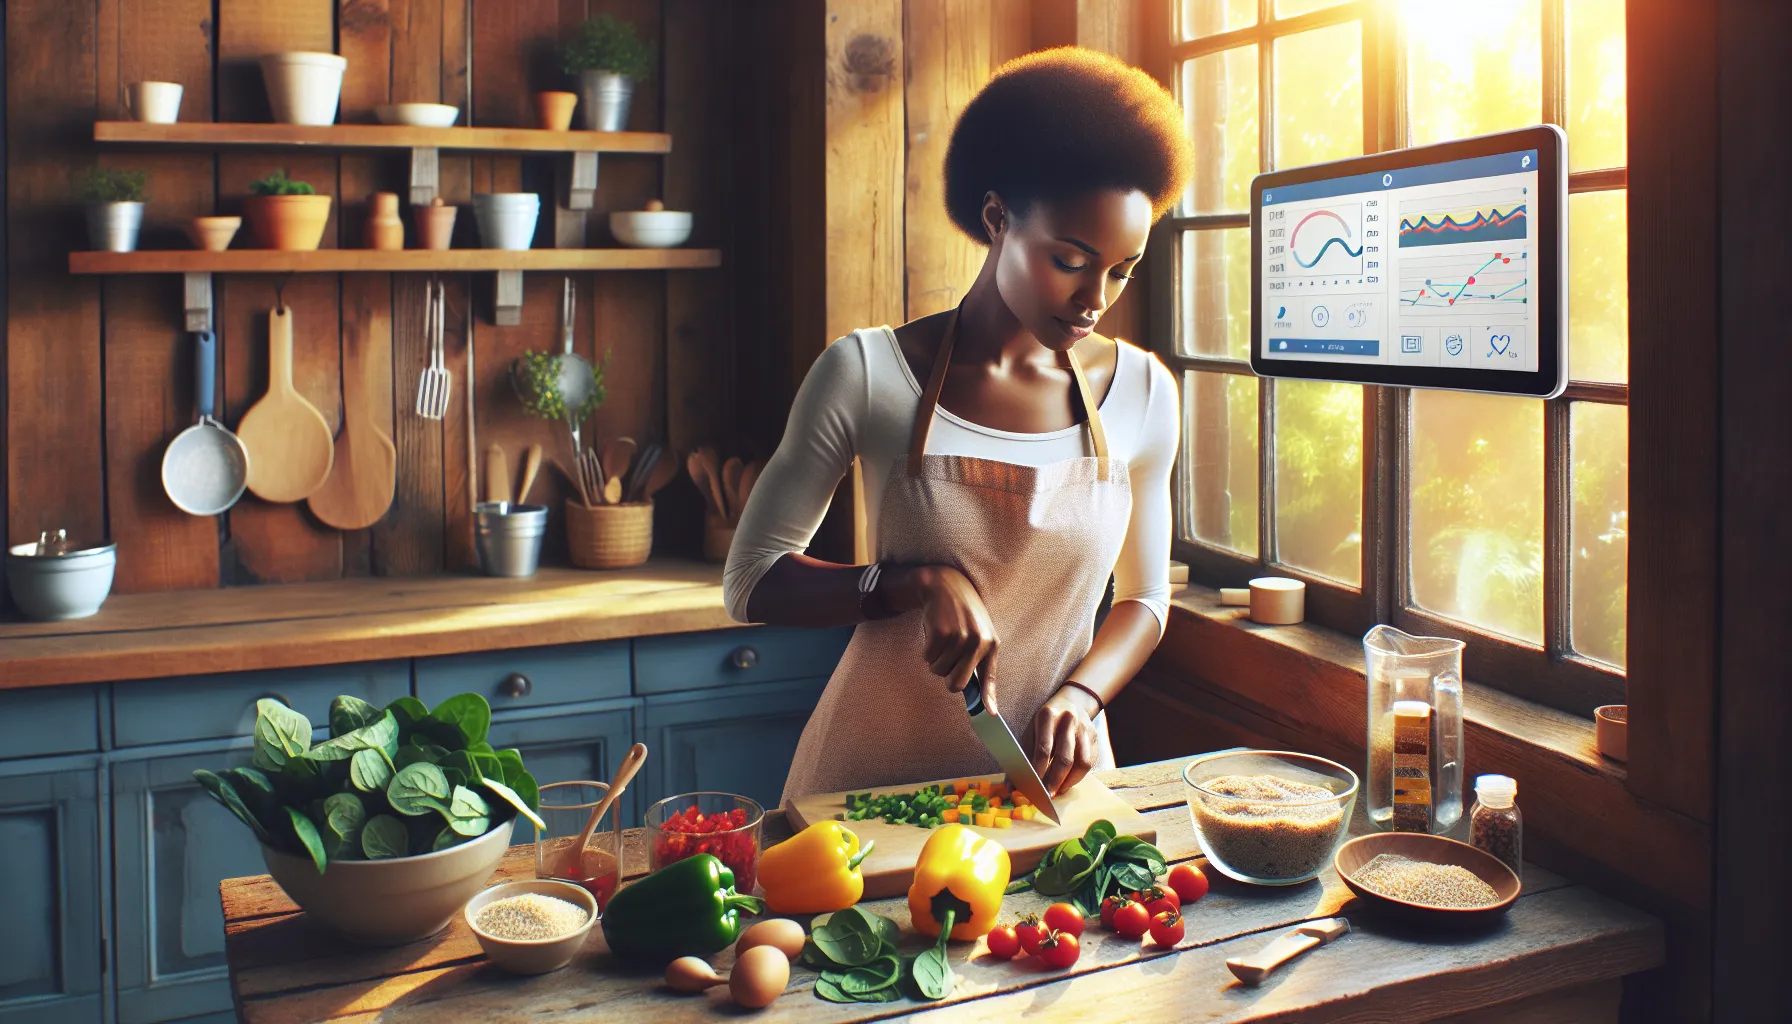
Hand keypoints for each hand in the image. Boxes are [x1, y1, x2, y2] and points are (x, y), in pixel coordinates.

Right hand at [887, 565, 999, 700]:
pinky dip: (927, 650)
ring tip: (943, 640)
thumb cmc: (965, 617)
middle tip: (947, 662)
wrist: (947, 586)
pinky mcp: (940, 633)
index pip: (989, 679)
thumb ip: (983, 669)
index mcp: (991, 644)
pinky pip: (928, 658)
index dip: (987, 700)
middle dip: (947, 678)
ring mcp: (959, 637)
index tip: (988, 717)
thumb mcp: (982, 637)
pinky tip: (934, 633)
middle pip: (956, 684)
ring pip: (939, 671)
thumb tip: (988, 708)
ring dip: (936, 660)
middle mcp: (978, 641)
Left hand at [1030, 686, 1100, 796]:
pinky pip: (1089, 762)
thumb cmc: (1046, 721)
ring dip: (1069, 781)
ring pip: (1082, 763)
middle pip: (1065, 758)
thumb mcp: (1031, 729)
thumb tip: (1012, 784)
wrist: (1072, 702)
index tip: (1034, 786)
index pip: (1044, 749)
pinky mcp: (1094, 737)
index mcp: (1048, 716)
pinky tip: (1068, 782)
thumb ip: (1025, 754)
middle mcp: (1069, 721)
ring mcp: (1085, 729)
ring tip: (1059, 791)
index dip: (1039, 771)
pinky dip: (1079, 776)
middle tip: (1047, 795)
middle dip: (1055, 781)